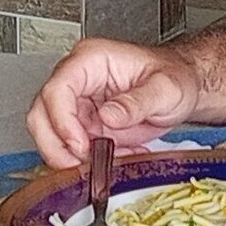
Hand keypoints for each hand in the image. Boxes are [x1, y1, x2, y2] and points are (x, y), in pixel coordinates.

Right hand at [28, 39, 198, 166]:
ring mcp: (78, 103)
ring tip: (107, 162)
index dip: (62, 121)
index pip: (57, 89)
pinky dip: (89, 162)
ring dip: (72, 157)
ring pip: (50, 135)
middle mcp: (77, 79)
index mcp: (90, 60)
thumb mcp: (165, 87)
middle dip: (57, 146)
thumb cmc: (175, 75)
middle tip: (82, 165)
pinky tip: (116, 159)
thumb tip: (108, 116)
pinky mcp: (84, 124)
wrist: (184, 86)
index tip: (80, 145)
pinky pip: (72, 148)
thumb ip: (137, 102)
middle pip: (41, 114)